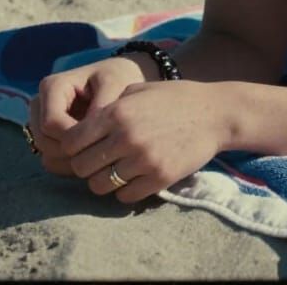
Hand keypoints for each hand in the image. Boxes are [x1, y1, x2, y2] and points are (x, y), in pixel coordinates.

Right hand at [27, 56, 149, 176]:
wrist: (123, 83)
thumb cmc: (120, 78)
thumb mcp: (116, 83)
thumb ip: (102, 106)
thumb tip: (89, 132)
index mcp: (52, 87)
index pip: (51, 123)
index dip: (73, 136)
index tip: (101, 137)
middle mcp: (40, 105)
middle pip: (44, 141)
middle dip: (72, 151)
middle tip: (103, 150)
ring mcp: (41, 124)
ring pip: (46, 154)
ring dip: (72, 161)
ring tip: (102, 154)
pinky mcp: (49, 139)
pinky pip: (52, 162)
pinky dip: (71, 165)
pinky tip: (95, 159)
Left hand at [60, 80, 226, 202]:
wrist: (216, 113)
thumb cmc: (175, 98)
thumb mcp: (140, 90)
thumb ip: (109, 106)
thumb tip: (81, 126)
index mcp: (117, 112)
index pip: (70, 142)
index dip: (72, 147)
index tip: (83, 147)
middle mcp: (126, 136)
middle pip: (80, 167)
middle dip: (86, 165)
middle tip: (100, 160)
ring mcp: (143, 159)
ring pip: (98, 186)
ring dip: (104, 180)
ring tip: (118, 169)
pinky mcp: (159, 178)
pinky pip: (124, 195)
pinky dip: (125, 189)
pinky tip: (136, 176)